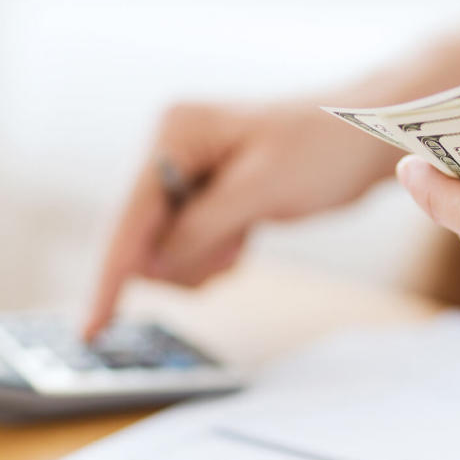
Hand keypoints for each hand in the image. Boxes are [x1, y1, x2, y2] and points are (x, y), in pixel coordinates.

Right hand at [83, 98, 400, 337]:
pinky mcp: (204, 195)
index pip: (130, 217)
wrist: (367, 136)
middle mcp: (170, 149)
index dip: (111, 276)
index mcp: (174, 132)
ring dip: (204, 258)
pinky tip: (245, 233)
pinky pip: (188, 245)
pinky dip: (214, 253)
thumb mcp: (260, 189)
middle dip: (185, 258)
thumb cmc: (323, 148)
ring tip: (246, 233)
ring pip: (166, 249)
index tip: (92, 327)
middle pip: (143, 238)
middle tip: (235, 243)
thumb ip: (201, 227)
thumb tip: (152, 266)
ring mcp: (185, 173)